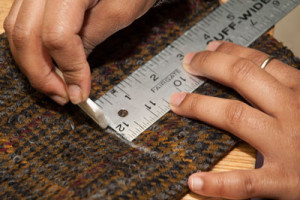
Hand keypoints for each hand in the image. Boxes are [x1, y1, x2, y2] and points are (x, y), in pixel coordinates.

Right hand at [4, 0, 155, 104]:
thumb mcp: (119, 13)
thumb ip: (91, 40)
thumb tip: (70, 74)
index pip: (56, 36)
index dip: (69, 69)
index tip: (80, 92)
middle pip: (26, 35)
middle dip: (41, 74)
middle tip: (63, 96)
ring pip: (17, 30)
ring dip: (33, 64)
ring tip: (55, 85)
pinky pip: (20, 23)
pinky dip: (31, 49)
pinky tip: (47, 63)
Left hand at [170, 41, 299, 198]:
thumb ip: (286, 90)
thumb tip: (257, 73)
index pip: (260, 62)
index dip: (231, 52)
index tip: (210, 48)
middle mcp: (292, 112)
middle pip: (244, 78)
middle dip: (211, 66)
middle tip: (188, 63)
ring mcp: (287, 144)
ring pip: (236, 116)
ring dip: (200, 107)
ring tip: (177, 103)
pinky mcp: (284, 181)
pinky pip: (246, 182)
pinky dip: (218, 183)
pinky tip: (196, 181)